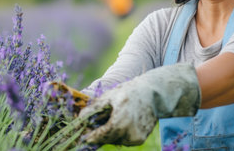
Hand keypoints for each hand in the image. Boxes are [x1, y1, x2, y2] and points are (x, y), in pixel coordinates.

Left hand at [80, 63, 200, 145]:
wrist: (153, 94)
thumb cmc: (129, 92)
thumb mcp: (110, 96)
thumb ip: (94, 107)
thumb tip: (80, 117)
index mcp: (121, 121)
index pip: (101, 135)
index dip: (91, 137)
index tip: (83, 137)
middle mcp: (130, 132)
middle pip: (108, 140)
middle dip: (99, 135)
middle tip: (92, 128)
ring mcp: (136, 137)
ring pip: (115, 141)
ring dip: (109, 134)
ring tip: (110, 119)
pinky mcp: (140, 139)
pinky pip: (124, 140)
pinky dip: (119, 134)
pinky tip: (120, 121)